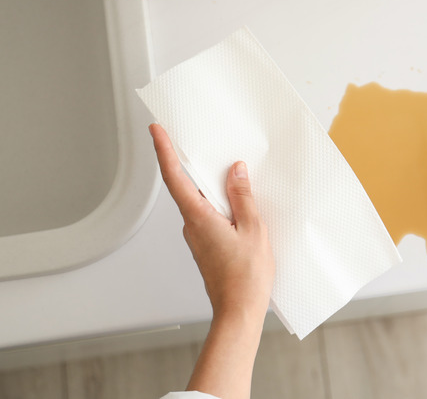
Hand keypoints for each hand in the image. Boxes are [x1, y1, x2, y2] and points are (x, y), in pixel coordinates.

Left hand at [149, 124, 274, 316]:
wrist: (239, 312)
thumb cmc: (246, 278)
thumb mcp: (253, 229)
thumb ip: (243, 198)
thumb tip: (235, 171)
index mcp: (199, 218)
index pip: (175, 177)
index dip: (164, 150)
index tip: (157, 130)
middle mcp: (192, 226)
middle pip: (190, 187)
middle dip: (199, 166)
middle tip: (213, 148)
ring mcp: (198, 238)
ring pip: (203, 203)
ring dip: (217, 190)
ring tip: (241, 183)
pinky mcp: (207, 246)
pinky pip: (211, 217)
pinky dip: (223, 208)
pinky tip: (242, 210)